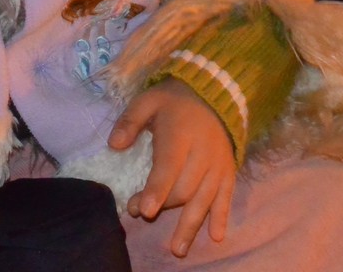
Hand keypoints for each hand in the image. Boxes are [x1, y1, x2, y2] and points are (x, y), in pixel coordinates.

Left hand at [108, 78, 235, 256]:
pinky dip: (221, 216)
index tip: (143, 210)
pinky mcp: (228, 171)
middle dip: (162, 206)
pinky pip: (227, 197)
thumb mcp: (147, 100)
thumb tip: (113, 144)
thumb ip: (129, 121)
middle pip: (184, 189)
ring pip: (205, 199)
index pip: (168, 167)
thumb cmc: (174, 101)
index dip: (155, 190)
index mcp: (180, 135)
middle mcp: (202, 153)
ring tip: (177, 249)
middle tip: (138, 212)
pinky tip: (216, 236)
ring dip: (190, 225)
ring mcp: (218, 164)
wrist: (214, 93)